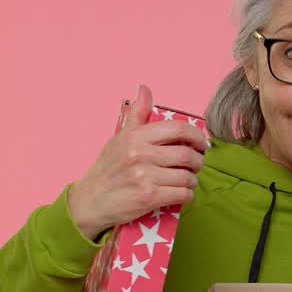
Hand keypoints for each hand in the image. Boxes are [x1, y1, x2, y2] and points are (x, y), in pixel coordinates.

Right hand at [67, 84, 209, 238]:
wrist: (90, 201)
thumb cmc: (107, 169)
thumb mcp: (119, 138)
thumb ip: (136, 115)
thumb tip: (144, 89)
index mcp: (135, 137)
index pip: (178, 129)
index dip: (197, 136)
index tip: (201, 143)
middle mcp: (140, 154)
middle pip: (187, 155)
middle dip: (198, 161)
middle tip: (196, 164)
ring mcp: (144, 176)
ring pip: (187, 177)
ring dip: (193, 180)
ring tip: (188, 180)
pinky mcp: (148, 197)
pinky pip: (182, 194)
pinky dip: (188, 195)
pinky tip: (183, 193)